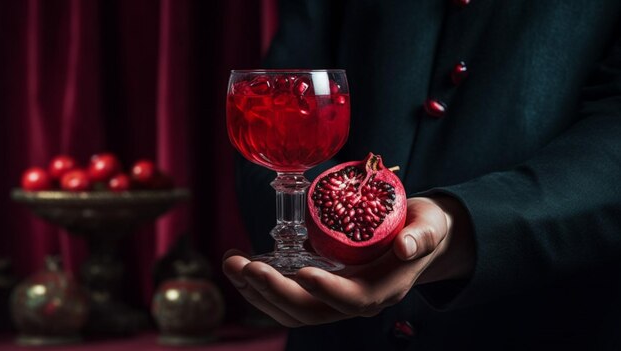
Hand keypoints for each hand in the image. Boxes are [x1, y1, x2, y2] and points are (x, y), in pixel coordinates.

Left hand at [223, 197, 473, 326]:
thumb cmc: (423, 228)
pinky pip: (288, 298)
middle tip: (246, 266)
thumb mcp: (430, 226)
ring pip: (293, 310)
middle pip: (312, 311)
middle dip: (276, 292)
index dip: (327, 291)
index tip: (302, 273)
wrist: (416, 237)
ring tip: (233, 263)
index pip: (354, 300)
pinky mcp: (320, 289)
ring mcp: (336, 298)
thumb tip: (405, 246)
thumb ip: (421, 236)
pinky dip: (262, 287)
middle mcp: (356, 301)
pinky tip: (243, 266)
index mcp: (384, 288)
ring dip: (259, 292)